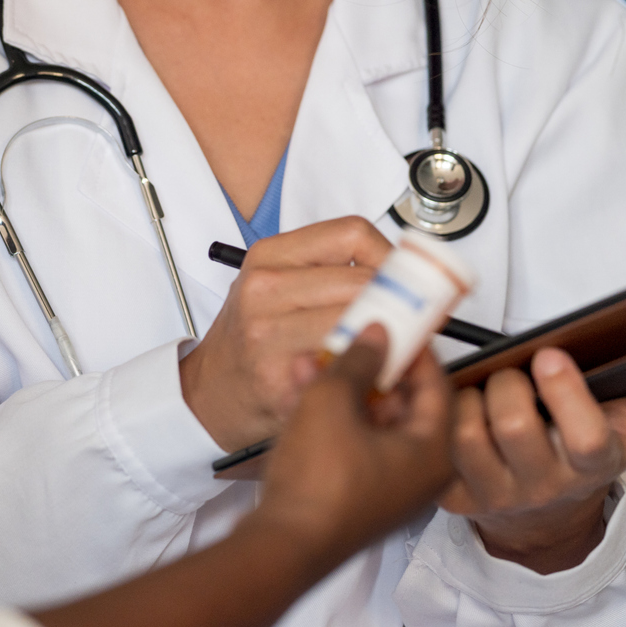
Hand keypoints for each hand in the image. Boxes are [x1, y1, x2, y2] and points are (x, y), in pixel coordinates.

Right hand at [179, 216, 391, 449]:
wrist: (210, 392)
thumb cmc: (251, 339)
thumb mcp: (278, 288)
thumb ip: (330, 274)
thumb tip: (407, 276)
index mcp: (269, 256)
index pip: (352, 233)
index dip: (390, 257)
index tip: (405, 280)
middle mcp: (264, 288)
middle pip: (361, 280)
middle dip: (399, 303)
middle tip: (416, 322)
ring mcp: (267, 332)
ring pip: (357, 323)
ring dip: (388, 340)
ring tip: (391, 351)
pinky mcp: (278, 377)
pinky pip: (344, 367)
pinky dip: (367, 373)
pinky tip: (364, 377)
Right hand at [244, 326, 455, 571]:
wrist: (283, 545)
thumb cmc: (319, 482)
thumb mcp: (334, 400)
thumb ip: (359, 360)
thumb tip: (377, 335)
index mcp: (433, 453)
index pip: (438, 384)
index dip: (414, 348)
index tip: (395, 323)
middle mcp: (419, 474)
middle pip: (405, 404)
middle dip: (371, 367)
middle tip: (353, 338)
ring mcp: (387, 488)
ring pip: (373, 423)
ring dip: (345, 389)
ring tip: (316, 360)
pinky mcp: (356, 497)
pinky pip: (353, 445)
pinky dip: (334, 419)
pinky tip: (303, 391)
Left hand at [443, 349, 625, 573]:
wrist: (544, 521)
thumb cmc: (589, 454)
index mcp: (590, 465)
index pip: (584, 438)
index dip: (566, 395)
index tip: (552, 355)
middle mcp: (541, 485)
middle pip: (514, 425)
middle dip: (509, 382)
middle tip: (514, 369)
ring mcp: (494, 494)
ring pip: (464, 433)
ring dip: (470, 397)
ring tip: (486, 387)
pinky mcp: (452, 497)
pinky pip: (433, 448)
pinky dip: (438, 414)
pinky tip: (454, 401)